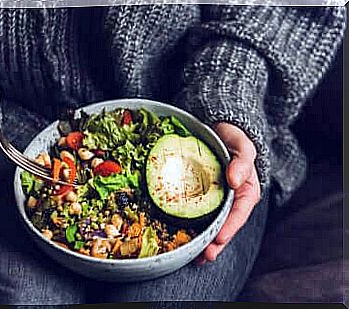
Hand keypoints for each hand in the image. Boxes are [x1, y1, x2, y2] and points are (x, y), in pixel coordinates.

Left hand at [196, 122, 260, 264]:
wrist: (216, 129)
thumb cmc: (232, 137)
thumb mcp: (242, 146)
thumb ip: (242, 161)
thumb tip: (235, 180)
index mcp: (246, 191)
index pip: (239, 213)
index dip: (230, 228)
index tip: (219, 238)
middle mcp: (232, 200)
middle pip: (225, 225)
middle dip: (215, 243)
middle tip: (204, 256)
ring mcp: (216, 200)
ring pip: (211, 224)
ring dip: (203, 242)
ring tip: (193, 258)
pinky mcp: (200, 197)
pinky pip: (196, 214)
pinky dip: (190, 227)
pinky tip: (181, 239)